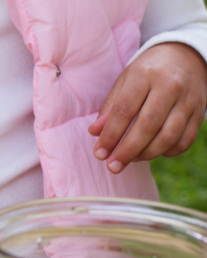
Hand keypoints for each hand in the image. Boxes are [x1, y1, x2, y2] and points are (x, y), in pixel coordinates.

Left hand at [89, 43, 206, 173]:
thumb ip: (110, 108)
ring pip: (168, 136)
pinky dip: (168, 152)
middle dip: (127, 151)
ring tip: (131, 159)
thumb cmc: (147, 72)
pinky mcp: (200, 112)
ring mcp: (188, 100)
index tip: (99, 154)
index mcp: (145, 75)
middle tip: (113, 166)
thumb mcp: (124, 81)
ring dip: (147, 154)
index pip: (124, 111)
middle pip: (147, 126)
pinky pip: (185, 140)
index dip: (110, 136)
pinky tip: (153, 152)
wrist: (185, 56)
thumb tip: (95, 133)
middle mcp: (170, 86)